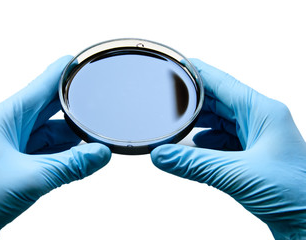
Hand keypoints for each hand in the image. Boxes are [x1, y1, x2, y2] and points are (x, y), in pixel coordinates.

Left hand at [0, 56, 110, 238]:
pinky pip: (47, 150)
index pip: (42, 84)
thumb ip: (72, 165)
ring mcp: (13, 145)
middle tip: (100, 101)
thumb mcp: (31, 178)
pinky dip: (65, 152)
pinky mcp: (18, 163)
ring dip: (71, 134)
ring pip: (50, 131)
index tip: (84, 60)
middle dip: (74, 105)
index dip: (65, 71)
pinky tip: (80, 154)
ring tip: (95, 133)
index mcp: (5, 117)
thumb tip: (102, 154)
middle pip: (49, 106)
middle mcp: (9, 126)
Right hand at [151, 59, 305, 238]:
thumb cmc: (298, 194)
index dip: (196, 72)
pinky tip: (195, 148)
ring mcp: (258, 139)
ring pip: (221, 122)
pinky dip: (207, 144)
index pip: (222, 82)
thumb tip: (161, 155)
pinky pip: (224, 142)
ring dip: (199, 125)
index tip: (175, 65)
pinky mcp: (254, 158)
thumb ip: (194, 164)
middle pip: (218, 101)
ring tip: (177, 126)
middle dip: (192, 102)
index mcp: (263, 111)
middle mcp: (261, 121)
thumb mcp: (238, 175)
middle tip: (167, 102)